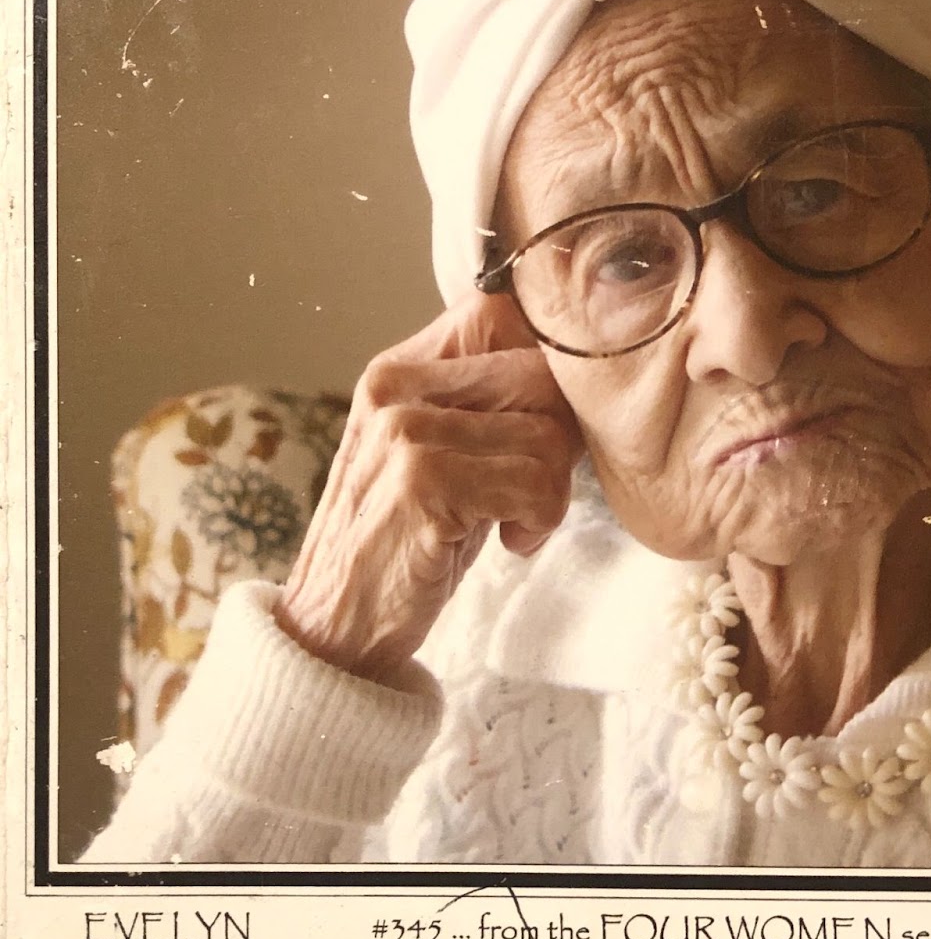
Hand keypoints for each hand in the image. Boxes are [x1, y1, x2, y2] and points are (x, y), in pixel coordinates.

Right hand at [275, 291, 579, 682]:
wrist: (338, 628)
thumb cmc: (413, 539)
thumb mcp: (446, 452)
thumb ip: (495, 401)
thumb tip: (583, 364)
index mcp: (402, 367)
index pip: (507, 310)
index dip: (553, 365)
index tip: (548, 424)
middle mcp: (397, 385)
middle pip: (544, 375)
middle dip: (561, 442)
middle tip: (531, 490)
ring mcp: (406, 430)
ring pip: (550, 434)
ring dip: (550, 493)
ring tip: (509, 521)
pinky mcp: (423, 480)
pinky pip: (538, 482)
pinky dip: (539, 522)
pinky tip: (506, 541)